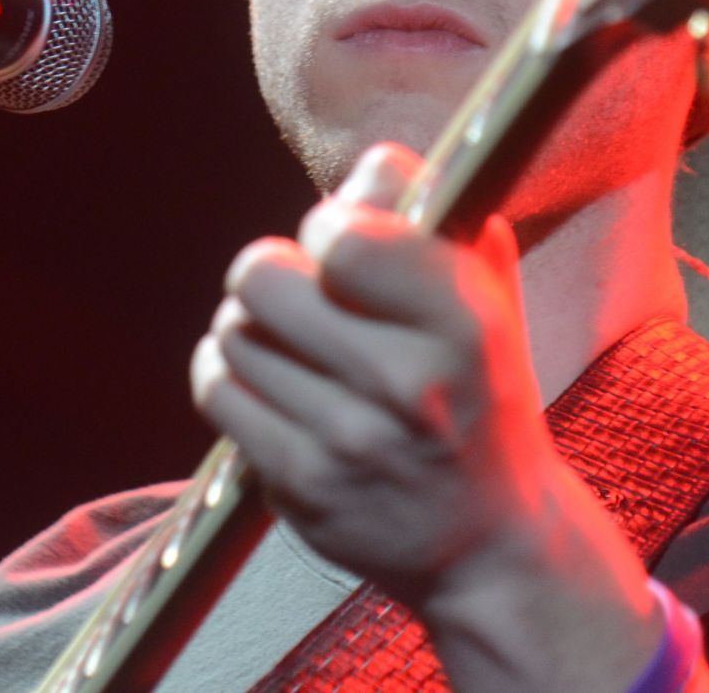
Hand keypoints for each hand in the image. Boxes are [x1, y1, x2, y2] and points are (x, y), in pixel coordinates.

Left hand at [190, 141, 554, 605]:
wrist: (491, 539)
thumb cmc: (481, 394)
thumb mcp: (487, 296)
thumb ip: (434, 217)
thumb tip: (368, 169)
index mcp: (463, 324)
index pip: (345, 236)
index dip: (329, 225)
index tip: (345, 246)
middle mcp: (407, 385)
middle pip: (264, 276)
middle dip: (274, 271)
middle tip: (303, 292)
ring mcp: (349, 442)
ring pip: (233, 332)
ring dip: (250, 326)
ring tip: (288, 340)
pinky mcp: (300, 488)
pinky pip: (217, 392)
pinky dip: (226, 372)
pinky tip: (262, 376)